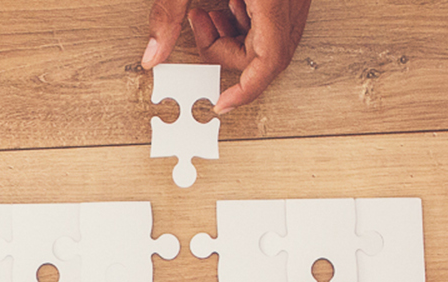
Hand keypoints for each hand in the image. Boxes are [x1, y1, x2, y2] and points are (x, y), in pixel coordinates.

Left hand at [142, 0, 312, 113]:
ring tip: (208, 12)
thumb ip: (168, 13)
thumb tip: (153, 54)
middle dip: (226, 52)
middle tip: (198, 28)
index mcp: (273, 1)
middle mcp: (293, 0)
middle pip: (265, 55)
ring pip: (273, 39)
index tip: (220, 105)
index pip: (267, 64)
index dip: (243, 92)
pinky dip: (250, 20)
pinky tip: (232, 0)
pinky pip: (277, 21)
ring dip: (237, 36)